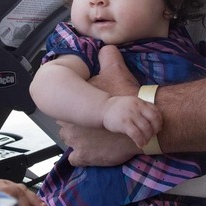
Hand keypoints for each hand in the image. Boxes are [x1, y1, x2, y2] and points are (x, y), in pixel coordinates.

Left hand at [57, 44, 144, 164]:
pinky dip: (81, 156)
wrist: (141, 123)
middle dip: (76, 126)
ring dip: (80, 141)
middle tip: (89, 124)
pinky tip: (89, 151)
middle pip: (66, 127)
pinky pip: (76, 158)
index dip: (75, 108)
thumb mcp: (116, 72)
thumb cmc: (126, 99)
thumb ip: (109, 57)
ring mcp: (76, 143)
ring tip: (92, 138)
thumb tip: (106, 47)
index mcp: (73, 108)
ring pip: (71, 143)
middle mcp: (69, 127)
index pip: (65, 108)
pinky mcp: (84, 156)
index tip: (83, 110)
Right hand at [102, 95, 161, 147]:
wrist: (103, 108)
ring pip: (146, 128)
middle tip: (152, 135)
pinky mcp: (124, 123)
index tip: (157, 129)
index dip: (159, 122)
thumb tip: (158, 123)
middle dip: (155, 130)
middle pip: (153, 120)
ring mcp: (130, 115)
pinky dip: (140, 141)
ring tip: (145, 141)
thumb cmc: (121, 108)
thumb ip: (144, 109)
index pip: (156, 112)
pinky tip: (140, 144)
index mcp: (140, 102)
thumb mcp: (133, 103)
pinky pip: (136, 134)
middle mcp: (137, 107)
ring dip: (148, 137)